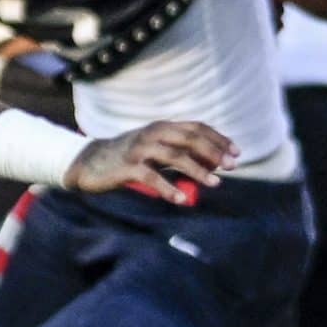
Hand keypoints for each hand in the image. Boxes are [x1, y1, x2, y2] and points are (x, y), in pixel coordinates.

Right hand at [65, 119, 235, 204]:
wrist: (89, 162)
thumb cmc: (128, 157)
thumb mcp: (156, 149)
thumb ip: (180, 152)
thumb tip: (213, 163)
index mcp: (162, 126)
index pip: (196, 127)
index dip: (218, 139)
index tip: (236, 153)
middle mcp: (153, 133)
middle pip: (190, 138)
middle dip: (214, 152)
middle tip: (232, 166)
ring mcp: (140, 149)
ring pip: (175, 156)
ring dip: (198, 169)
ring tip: (215, 183)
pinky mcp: (128, 167)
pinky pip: (152, 178)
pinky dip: (169, 189)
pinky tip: (182, 200)